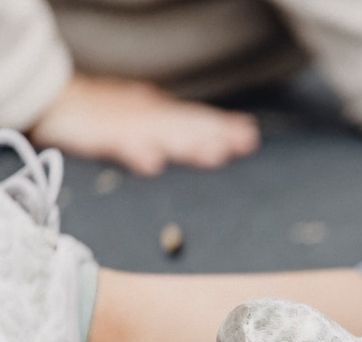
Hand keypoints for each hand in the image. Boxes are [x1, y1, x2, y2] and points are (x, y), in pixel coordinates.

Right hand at [29, 75, 259, 175]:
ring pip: (161, 135)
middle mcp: (149, 117)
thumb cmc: (103, 116)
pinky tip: (151, 163)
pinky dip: (136, 152)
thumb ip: (178, 135)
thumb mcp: (144, 122)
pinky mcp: (101, 135)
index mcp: (160, 115)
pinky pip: (119, 144)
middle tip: (244, 143)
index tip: (250, 136)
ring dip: (188, 144)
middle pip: (187, 126)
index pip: (197, 120)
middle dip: (216, 135)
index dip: (224, 127)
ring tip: (214, 153)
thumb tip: (218, 145)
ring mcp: (127, 125)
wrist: (55, 102)